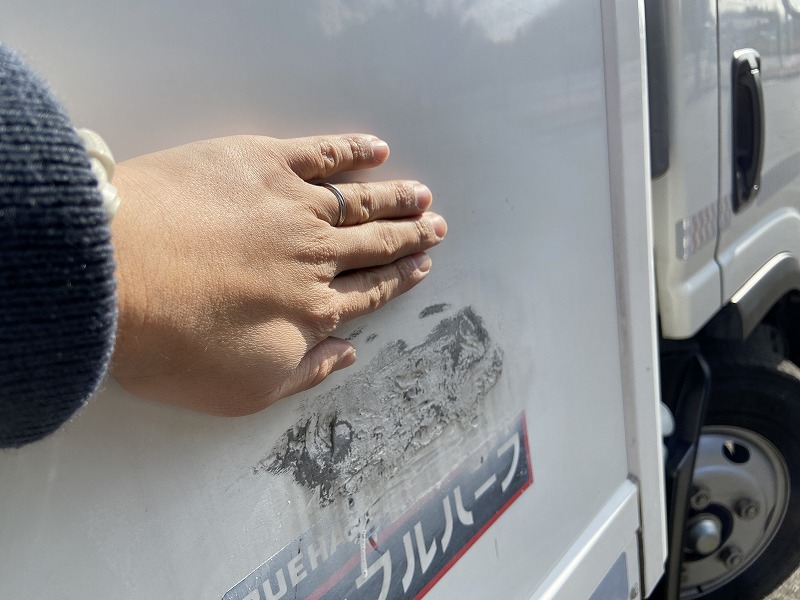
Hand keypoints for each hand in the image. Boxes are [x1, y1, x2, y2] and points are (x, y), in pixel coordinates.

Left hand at [109, 134, 445, 415]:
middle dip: (409, 236)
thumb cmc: (170, 345)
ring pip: (359, 201)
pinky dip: (352, 151)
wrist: (115, 277)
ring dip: (395, 197)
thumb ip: (306, 372)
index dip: (398, 279)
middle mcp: (316, 256)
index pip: (368, 291)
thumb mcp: (243, 391)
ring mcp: (292, 206)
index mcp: (312, 310)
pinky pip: (322, 153)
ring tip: (421, 195)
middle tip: (435, 227)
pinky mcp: (262, 163)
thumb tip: (349, 351)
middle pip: (374, 244)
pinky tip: (375, 150)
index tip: (421, 267)